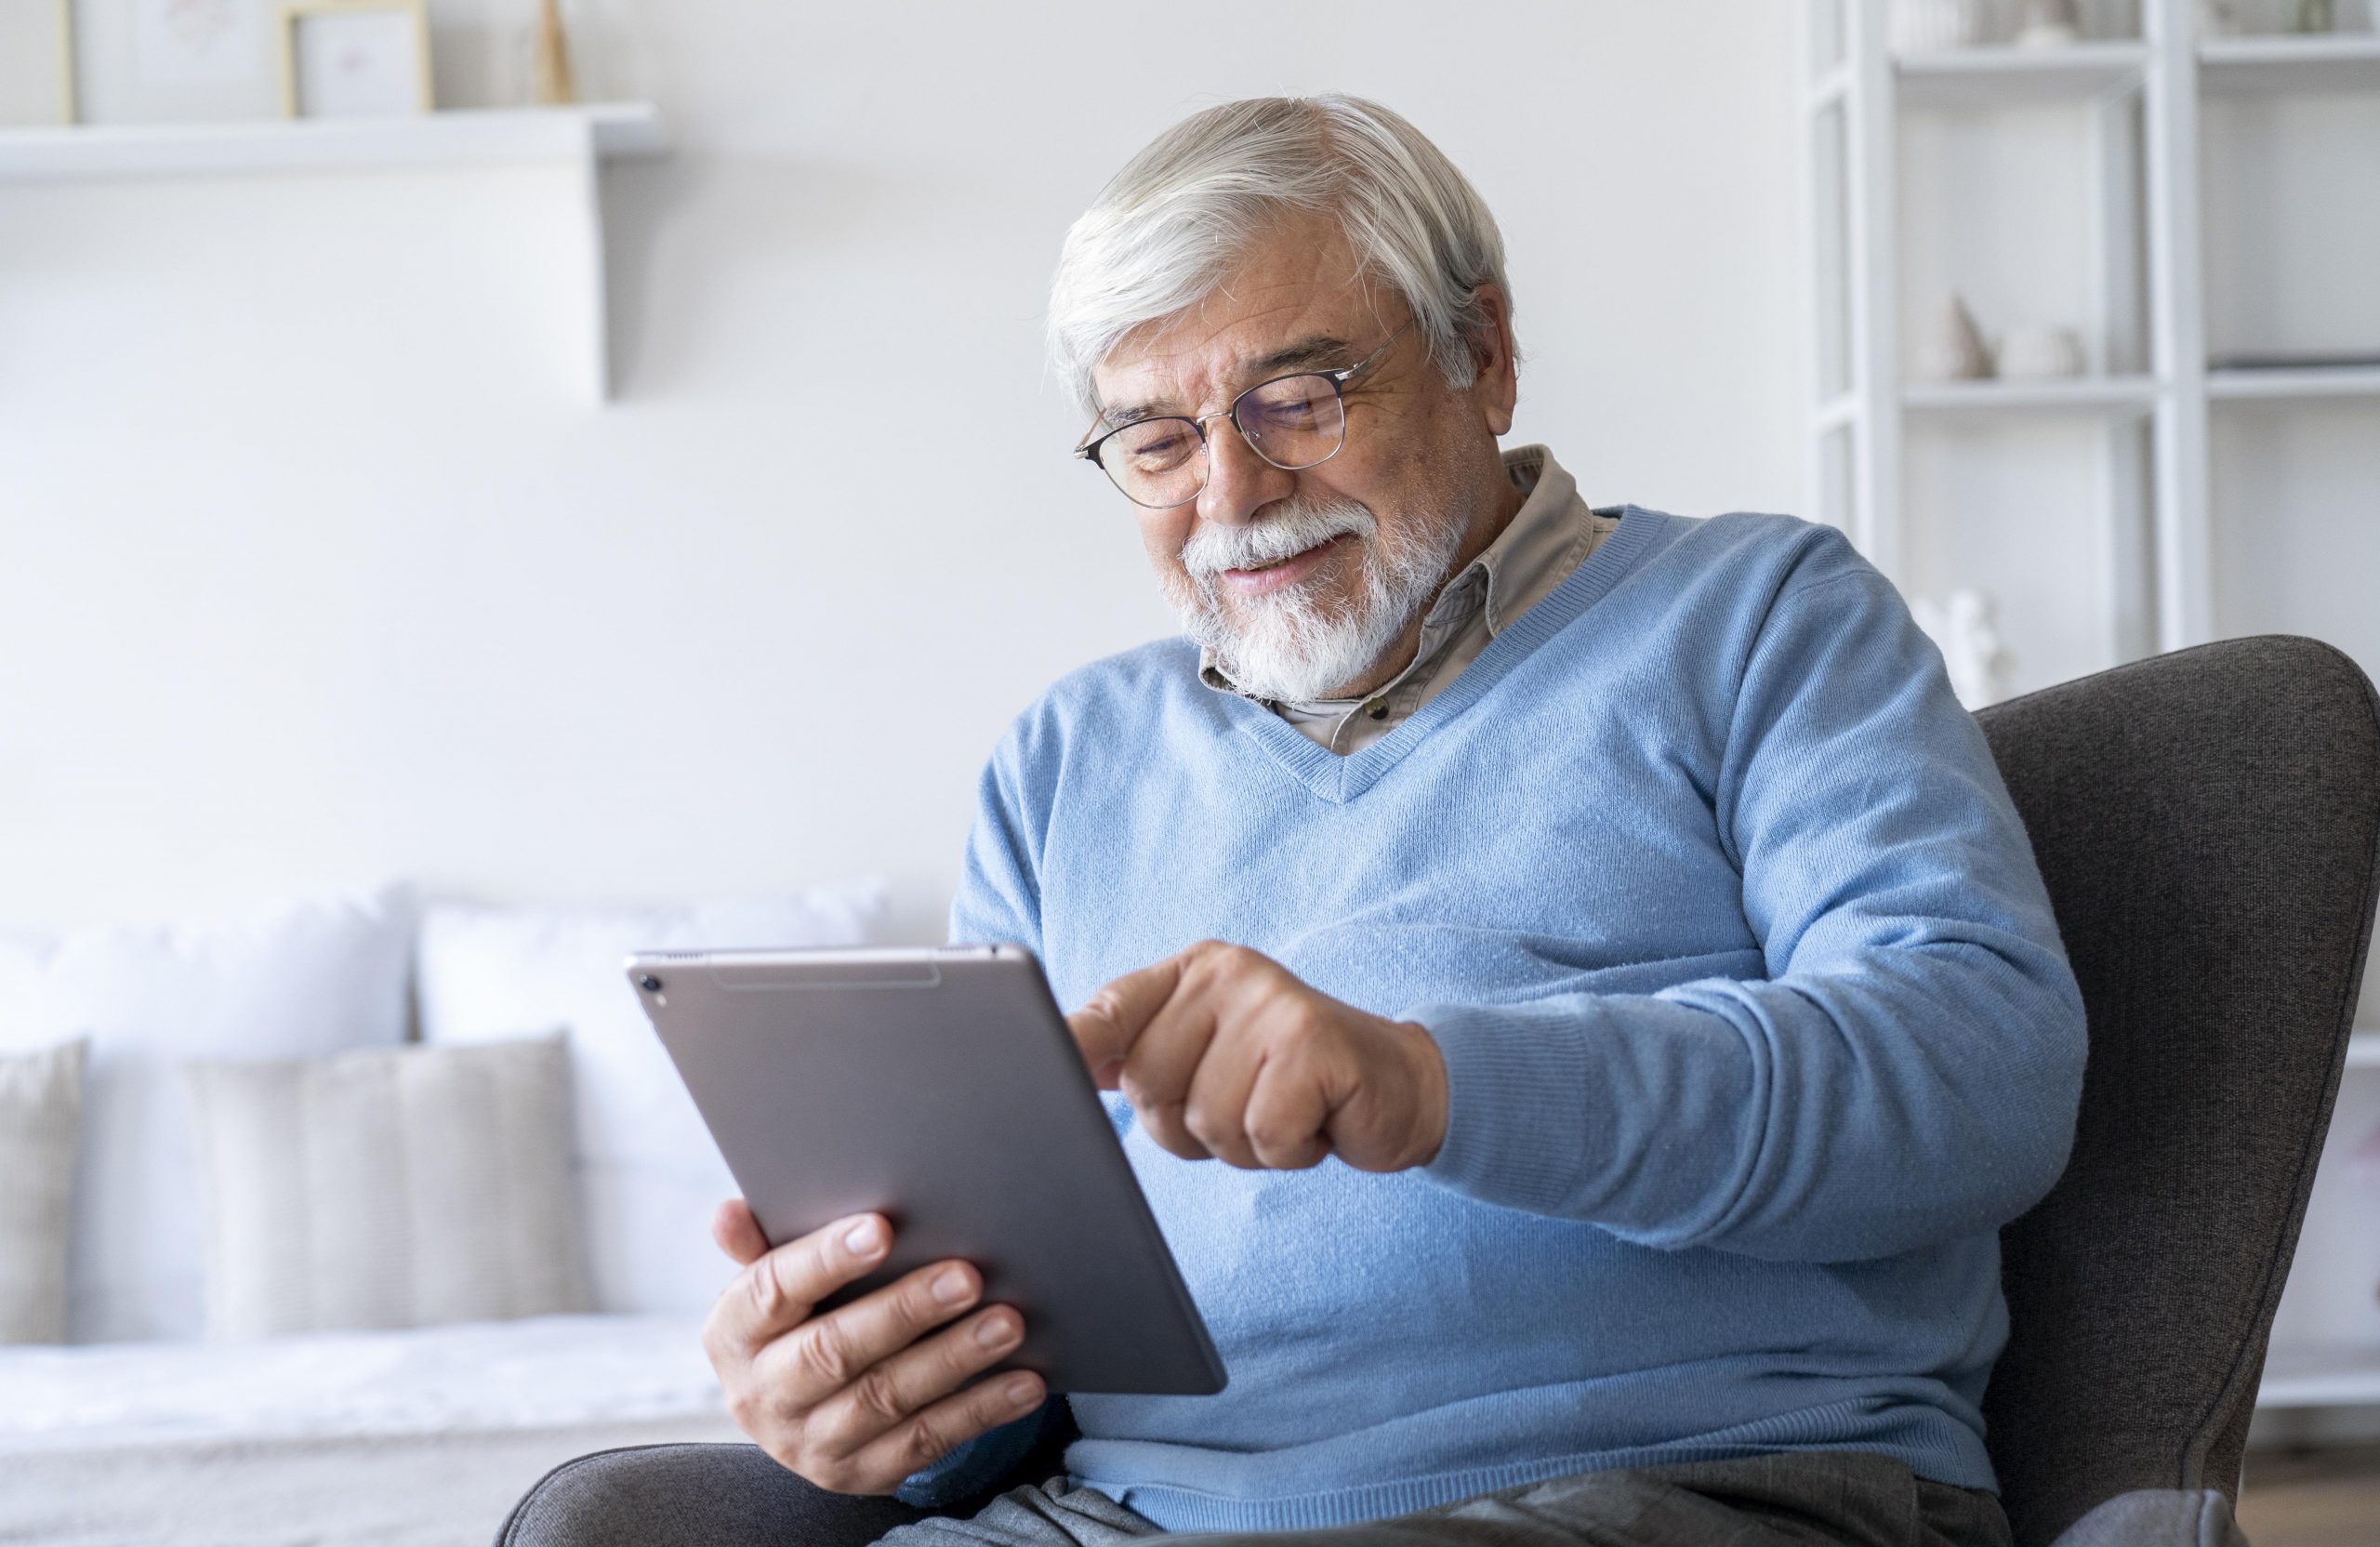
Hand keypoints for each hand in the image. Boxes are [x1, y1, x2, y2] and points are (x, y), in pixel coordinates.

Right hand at [701, 1201, 1044, 1494]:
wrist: (796, 1413)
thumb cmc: (795, 1320)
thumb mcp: (770, 1285)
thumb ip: (760, 1246)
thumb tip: (729, 1211)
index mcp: (733, 1334)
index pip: (773, 1291)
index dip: (826, 1259)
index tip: (882, 1228)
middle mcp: (763, 1396)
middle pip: (834, 1351)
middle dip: (906, 1311)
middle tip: (969, 1276)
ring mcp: (812, 1444)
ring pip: (886, 1400)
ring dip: (952, 1360)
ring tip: (1007, 1323)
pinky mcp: (862, 1475)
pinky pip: (926, 1442)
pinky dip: (980, 1411)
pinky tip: (1024, 1381)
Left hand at [1067, 940, 1448, 1172]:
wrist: (1402, 1086)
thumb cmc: (1291, 1082)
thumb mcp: (1212, 1059)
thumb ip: (1144, 1054)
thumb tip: (1063, 1065)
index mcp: (1191, 973)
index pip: (1110, 1010)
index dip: (1069, 1046)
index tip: (1026, 1071)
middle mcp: (1227, 974)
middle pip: (1149, 1087)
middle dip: (1191, 1128)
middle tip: (1249, 1106)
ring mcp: (1272, 1002)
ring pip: (1205, 1120)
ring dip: (1246, 1144)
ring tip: (1284, 1113)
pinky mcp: (1313, 1043)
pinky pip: (1262, 1133)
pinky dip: (1289, 1150)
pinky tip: (1316, 1122)